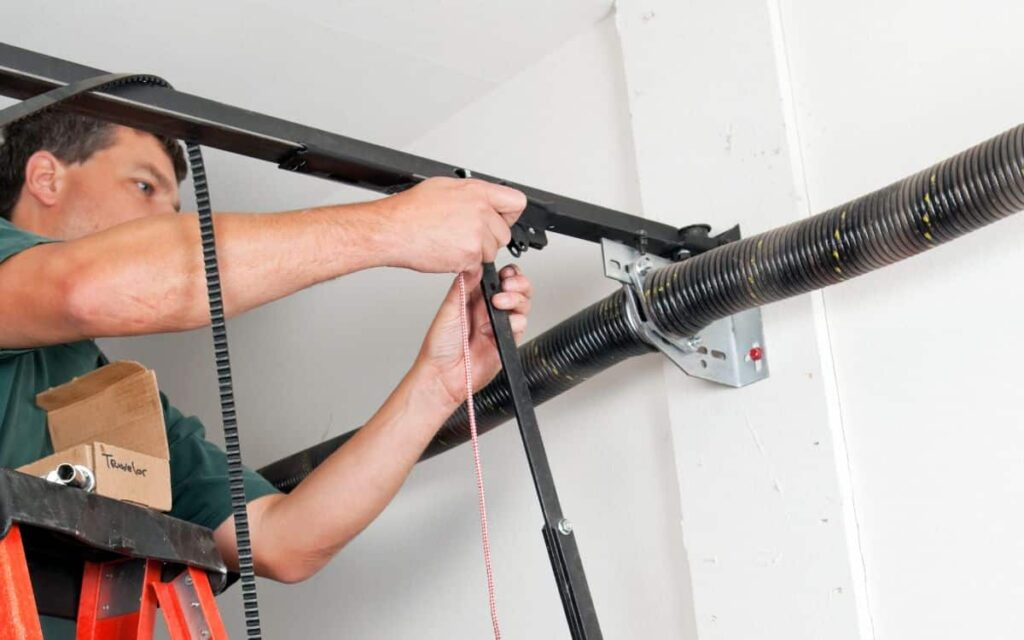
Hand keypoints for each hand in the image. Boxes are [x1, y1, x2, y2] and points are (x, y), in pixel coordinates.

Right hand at [373, 177, 526, 272]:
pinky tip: (447, 252)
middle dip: (489, 238)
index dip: (508, 214)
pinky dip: (464, 265)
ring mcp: (476, 235)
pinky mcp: (469, 256)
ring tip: (452, 243)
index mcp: (478, 192)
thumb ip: (472, 194)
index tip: (500, 219)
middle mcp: (481, 212)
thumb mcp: (444, 187)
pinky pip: (477, 266)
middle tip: (465, 235)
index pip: (516, 203)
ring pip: (492, 252)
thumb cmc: (410, 210)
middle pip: (504, 233)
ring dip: (476, 253)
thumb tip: (483, 200)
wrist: (392, 230)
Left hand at [415, 264, 532, 407]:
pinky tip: (498, 326)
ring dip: (516, 299)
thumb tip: (475, 266)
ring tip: (500, 303)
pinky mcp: (506, 340)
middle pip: (516, 289)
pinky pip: (520, 325)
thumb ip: (463, 287)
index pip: (498, 278)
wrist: (444, 376)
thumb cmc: (439, 347)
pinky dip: (515, 321)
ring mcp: (498, 325)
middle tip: (507, 285)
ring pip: (522, 304)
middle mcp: (488, 310)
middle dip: (518, 283)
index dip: (505, 273)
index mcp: (474, 298)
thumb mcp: (448, 310)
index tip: (503, 273)